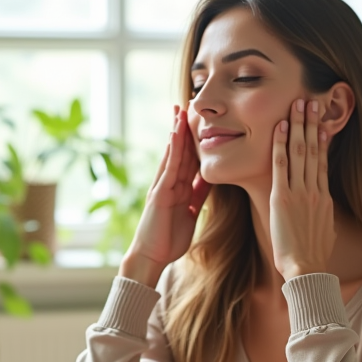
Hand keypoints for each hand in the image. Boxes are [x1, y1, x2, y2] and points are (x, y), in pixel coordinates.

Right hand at [121, 106, 210, 287]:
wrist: (152, 256)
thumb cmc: (169, 239)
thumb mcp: (190, 212)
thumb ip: (198, 195)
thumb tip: (210, 179)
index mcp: (176, 187)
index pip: (185, 158)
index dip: (190, 140)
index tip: (196, 121)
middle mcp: (167, 183)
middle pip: (177, 151)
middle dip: (181, 129)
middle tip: (185, 105)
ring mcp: (162, 186)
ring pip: (171, 155)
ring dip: (176, 133)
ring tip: (179, 112)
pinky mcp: (159, 194)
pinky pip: (168, 169)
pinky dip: (172, 152)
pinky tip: (175, 136)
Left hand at [270, 98, 333, 280]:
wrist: (306, 268)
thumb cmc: (313, 256)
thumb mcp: (326, 232)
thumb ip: (324, 216)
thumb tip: (324, 210)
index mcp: (325, 197)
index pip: (323, 161)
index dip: (322, 139)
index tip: (321, 122)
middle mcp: (314, 190)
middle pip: (314, 149)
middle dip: (312, 123)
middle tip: (311, 100)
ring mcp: (299, 192)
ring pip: (300, 151)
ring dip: (298, 125)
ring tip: (298, 104)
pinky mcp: (283, 198)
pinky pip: (281, 166)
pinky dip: (280, 145)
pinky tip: (279, 127)